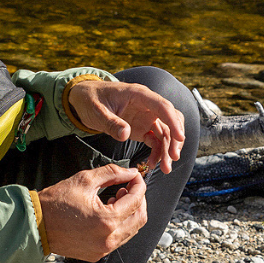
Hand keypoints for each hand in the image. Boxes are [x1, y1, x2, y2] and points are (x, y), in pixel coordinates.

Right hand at [38, 165, 146, 260]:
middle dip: (139, 199)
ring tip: (117, 197)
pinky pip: (119, 239)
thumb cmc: (57, 201)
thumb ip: (112, 173)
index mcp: (107, 220)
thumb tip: (131, 172)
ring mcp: (103, 250)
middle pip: (140, 218)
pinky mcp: (97, 254)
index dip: (139, 184)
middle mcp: (108, 239)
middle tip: (129, 186)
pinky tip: (108, 212)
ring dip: (130, 212)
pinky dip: (120, 224)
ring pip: (131, 230)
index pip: (136, 200)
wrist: (35, 224)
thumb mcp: (85, 180)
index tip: (135, 176)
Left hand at [64, 79, 186, 173]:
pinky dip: (157, 152)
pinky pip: (155, 140)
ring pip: (165, 132)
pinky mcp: (142, 127)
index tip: (180, 138)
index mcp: (138, 95)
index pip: (163, 106)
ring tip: (165, 168)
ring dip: (167, 150)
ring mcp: (146, 117)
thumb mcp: (96, 111)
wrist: (83, 99)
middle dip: (174, 139)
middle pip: (170, 119)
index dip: (173, 121)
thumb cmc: (90, 99)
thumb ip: (111, 122)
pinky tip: (152, 163)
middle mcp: (147, 105)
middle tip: (173, 157)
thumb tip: (125, 134)